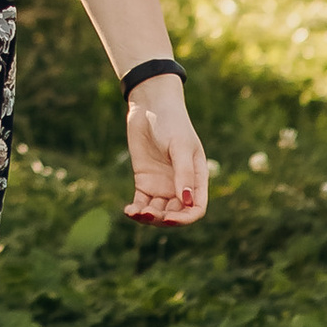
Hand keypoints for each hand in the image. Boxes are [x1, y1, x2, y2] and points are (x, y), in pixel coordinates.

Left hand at [124, 78, 207, 224]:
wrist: (150, 107)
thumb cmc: (172, 123)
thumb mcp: (180, 146)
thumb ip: (183, 173)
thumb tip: (187, 201)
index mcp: (197, 179)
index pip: (196, 208)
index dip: (185, 218)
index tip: (170, 218)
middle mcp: (180, 186)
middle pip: (175, 214)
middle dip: (163, 219)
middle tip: (149, 214)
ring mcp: (162, 185)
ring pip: (158, 211)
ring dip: (148, 217)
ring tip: (136, 213)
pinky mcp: (144, 181)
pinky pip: (141, 202)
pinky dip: (136, 210)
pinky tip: (129, 211)